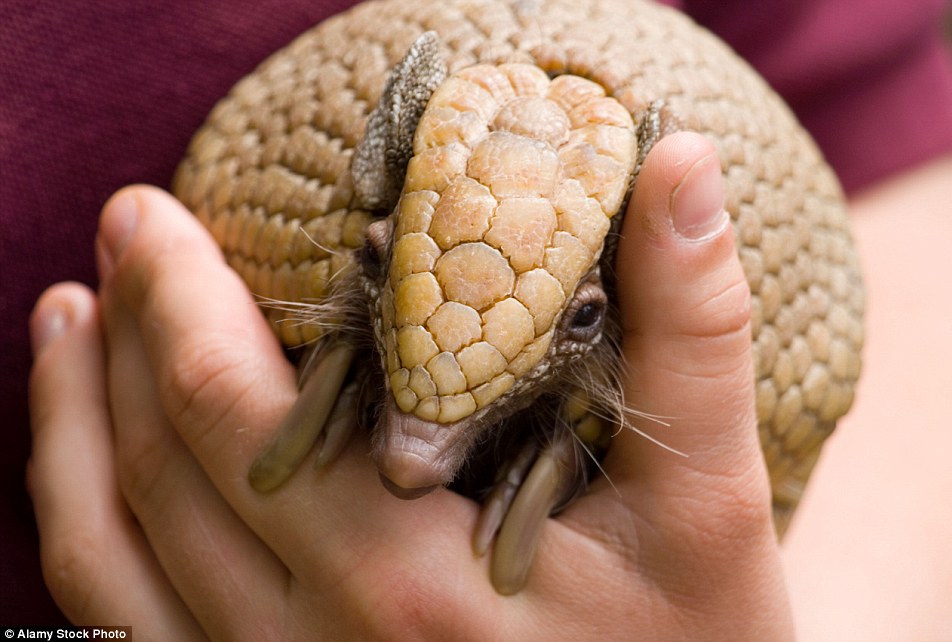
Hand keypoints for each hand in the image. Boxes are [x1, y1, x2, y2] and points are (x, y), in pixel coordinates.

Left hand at [29, 132, 791, 639]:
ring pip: (110, 560)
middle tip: (122, 235)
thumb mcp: (715, 505)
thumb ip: (693, 335)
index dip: (178, 300)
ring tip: (63, 325)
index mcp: (408, 592)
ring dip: (72, 429)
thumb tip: (680, 166)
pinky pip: (128, 631)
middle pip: (158, 475)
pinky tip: (91, 468)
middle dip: (121, 339)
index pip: (236, 418)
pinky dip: (88, 533)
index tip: (155, 216)